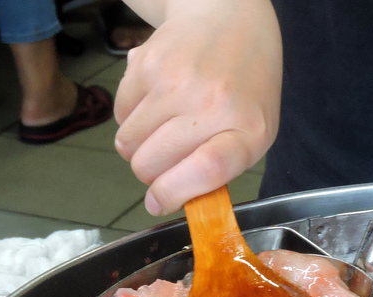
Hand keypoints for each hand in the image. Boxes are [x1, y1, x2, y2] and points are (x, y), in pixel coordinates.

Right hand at [114, 0, 281, 214]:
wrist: (229, 18)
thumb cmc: (245, 88)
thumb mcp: (252, 132)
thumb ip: (219, 170)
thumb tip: (163, 201)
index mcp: (248, 128)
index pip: (207, 169)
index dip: (174, 194)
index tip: (158, 203)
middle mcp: (212, 102)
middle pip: (153, 162)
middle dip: (150, 174)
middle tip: (164, 165)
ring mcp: (176, 81)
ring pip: (128, 143)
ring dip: (137, 148)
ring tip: (162, 132)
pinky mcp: (146, 63)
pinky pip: (119, 114)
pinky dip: (130, 120)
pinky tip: (155, 106)